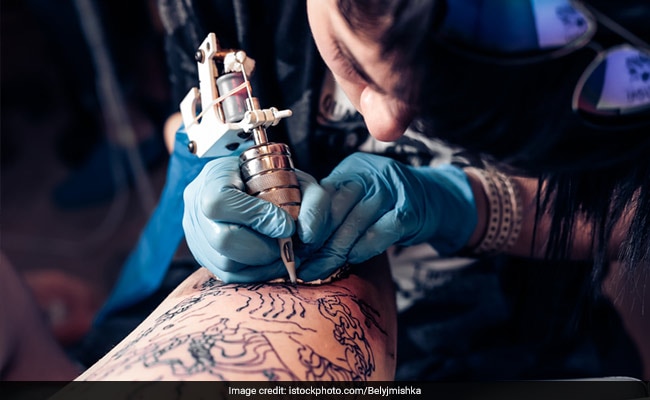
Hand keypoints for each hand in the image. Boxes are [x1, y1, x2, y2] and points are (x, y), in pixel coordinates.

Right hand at [182, 156, 330, 282]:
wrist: (246, 181)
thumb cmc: (271, 175)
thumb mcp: (295, 177)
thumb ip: (308, 200)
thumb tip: (298, 233)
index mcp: (211, 179)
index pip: (221, 203)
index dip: (257, 217)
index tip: (287, 224)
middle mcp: (195, 210)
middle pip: (223, 241)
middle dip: (263, 247)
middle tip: (286, 244)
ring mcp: (196, 237)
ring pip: (226, 264)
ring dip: (263, 263)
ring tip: (283, 253)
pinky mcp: (204, 257)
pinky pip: (229, 275)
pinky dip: (256, 272)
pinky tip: (273, 260)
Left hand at [298, 152, 476, 281]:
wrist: (435, 200)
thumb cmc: (386, 205)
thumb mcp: (358, 196)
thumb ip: (332, 211)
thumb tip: (296, 242)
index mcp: (352, 169)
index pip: (322, 191)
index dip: (307, 218)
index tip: (296, 242)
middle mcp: (371, 174)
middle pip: (337, 209)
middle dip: (317, 242)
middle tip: (301, 264)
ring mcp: (393, 190)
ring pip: (356, 223)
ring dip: (335, 252)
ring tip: (318, 269)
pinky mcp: (411, 210)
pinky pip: (381, 232)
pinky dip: (363, 248)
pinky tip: (351, 260)